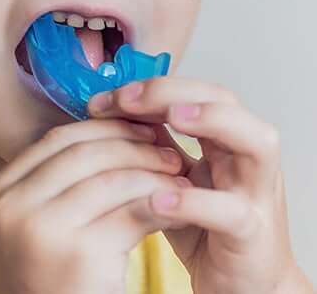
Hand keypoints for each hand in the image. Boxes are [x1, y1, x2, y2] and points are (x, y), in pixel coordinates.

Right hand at [0, 117, 194, 293]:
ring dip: (152, 172)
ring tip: (179, 175)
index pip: (56, 139)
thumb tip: (109, 126)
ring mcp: (41, 230)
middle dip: (131, 144)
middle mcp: (11, 207)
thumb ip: (56, 180)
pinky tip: (178, 205)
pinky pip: (131, 214)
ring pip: (110, 179)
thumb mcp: (36, 223)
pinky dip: (160, 203)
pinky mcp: (79, 256)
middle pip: (83, 153)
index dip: (101, 128)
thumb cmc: (52, 277)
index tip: (135, 127)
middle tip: (166, 147)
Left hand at [87, 76, 301, 293]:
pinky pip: (232, 211)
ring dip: (212, 121)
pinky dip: (196, 200)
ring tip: (171, 118)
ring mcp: (256, 194)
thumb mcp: (171, 176)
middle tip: (128, 98)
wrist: (239, 285)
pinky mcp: (253, 236)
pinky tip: (159, 197)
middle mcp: (245, 157)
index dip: (151, 86)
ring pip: (255, 141)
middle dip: (174, 91)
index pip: (193, 91)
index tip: (105, 98)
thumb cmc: (202, 228)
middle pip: (224, 101)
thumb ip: (152, 143)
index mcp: (223, 139)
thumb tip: (109, 109)